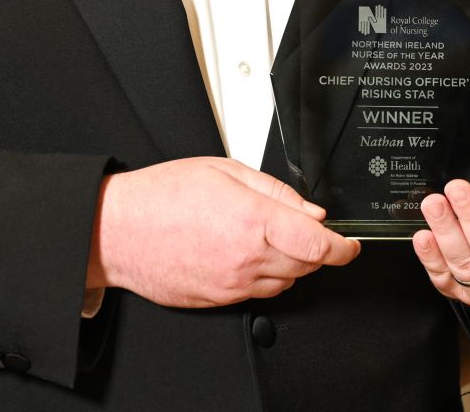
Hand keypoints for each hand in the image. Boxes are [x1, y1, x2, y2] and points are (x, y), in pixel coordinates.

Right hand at [87, 157, 359, 307]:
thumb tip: (310, 211)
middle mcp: (246, 258)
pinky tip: (250, 255)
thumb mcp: (225, 170)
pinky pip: (258, 294)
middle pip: (307, 266)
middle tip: (306, 230)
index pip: (318, 245)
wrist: (119, 231)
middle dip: (316, 250)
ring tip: (271, 238)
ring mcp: (233, 284)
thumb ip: (275, 190)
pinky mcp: (219, 300)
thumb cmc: (163, 195)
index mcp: (253, 220)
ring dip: (292, 265)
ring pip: (286, 283)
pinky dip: (266, 278)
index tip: (350, 244)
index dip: (343, 247)